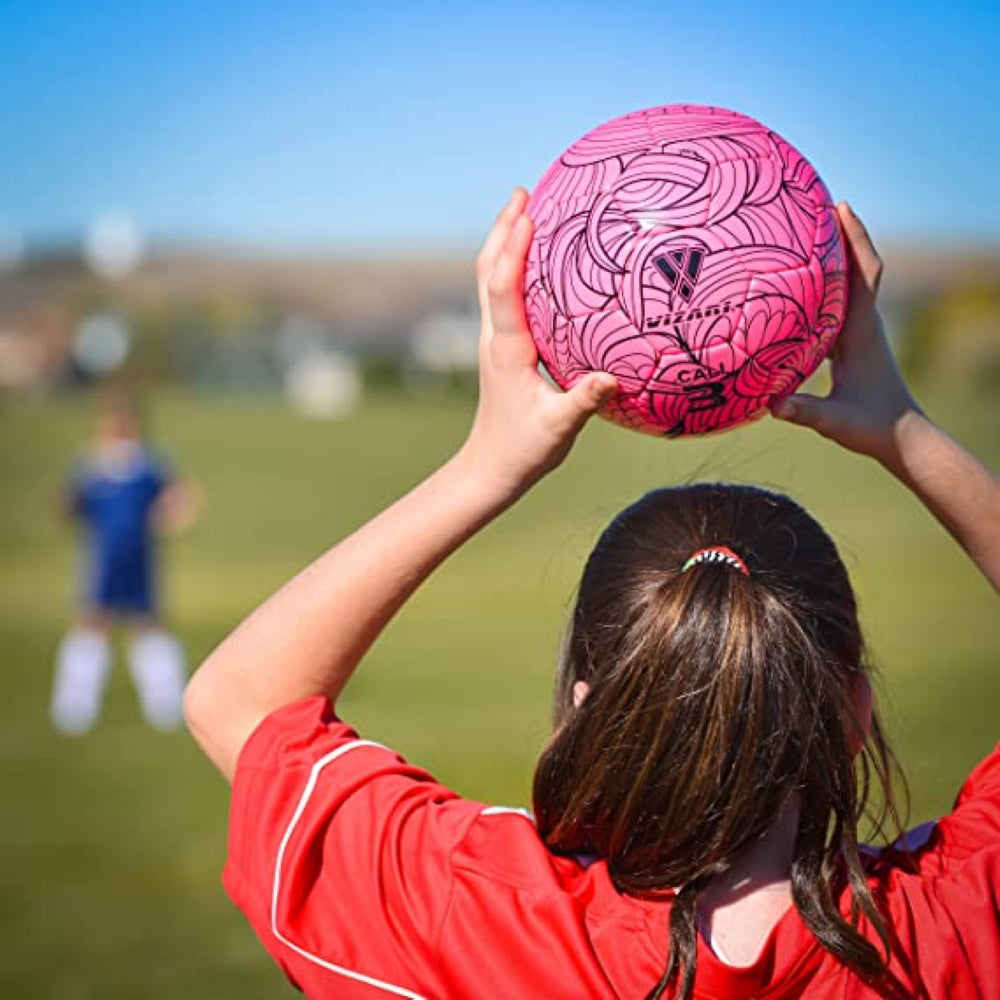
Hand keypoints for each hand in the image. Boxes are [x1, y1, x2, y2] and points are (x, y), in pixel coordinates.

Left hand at [459, 189, 616, 497]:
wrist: (490, 467)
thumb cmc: (523, 449)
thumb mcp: (559, 429)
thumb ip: (584, 401)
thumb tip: (611, 377)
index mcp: (507, 349)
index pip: (503, 289)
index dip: (512, 250)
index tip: (526, 213)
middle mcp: (494, 337)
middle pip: (488, 270)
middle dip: (503, 228)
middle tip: (524, 192)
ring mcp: (494, 341)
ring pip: (490, 280)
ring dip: (503, 242)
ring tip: (525, 209)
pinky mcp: (501, 348)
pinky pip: (504, 296)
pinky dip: (513, 268)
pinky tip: (537, 262)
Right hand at [770, 203, 921, 469]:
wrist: (902, 437)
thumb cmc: (872, 427)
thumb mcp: (835, 422)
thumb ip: (804, 412)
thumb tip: (771, 404)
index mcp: (861, 332)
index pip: (864, 274)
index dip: (854, 239)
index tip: (839, 208)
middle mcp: (864, 324)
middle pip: (857, 267)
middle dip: (840, 234)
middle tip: (815, 206)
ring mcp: (860, 332)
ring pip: (848, 284)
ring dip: (833, 257)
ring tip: (803, 235)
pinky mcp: (853, 343)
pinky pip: (838, 303)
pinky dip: (824, 285)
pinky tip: (800, 286)